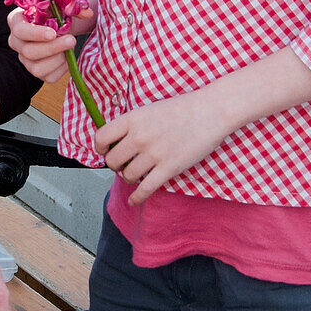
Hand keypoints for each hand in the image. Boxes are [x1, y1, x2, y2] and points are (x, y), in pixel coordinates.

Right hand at [7, 8, 92, 84]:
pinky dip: (62, 69)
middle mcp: (16, 42)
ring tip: (69, 47)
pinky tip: (67, 57)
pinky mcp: (37, 71)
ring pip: (36, 68)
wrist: (59, 26)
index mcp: (16, 21)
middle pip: (28, 52)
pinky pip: (48, 77)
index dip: (36, 34)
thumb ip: (72, 5)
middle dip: (53, 47)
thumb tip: (87, 13)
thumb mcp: (60, 4)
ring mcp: (25, 59)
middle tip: (71, 40)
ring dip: (57, 59)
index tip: (53, 33)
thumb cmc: (55, 12)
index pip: (20, 30)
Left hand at [95, 88, 230, 204]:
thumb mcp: (149, 109)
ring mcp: (154, 153)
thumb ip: (132, 124)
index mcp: (132, 119)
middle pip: (112, 160)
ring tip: (134, 174)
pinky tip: (134, 200)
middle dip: (115, 165)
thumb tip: (117, 141)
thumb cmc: (181, 109)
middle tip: (122, 164)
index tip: (105, 151)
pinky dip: (137, 197)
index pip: (101, 137)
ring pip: (127, 175)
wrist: (209, 112)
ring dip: (128, 178)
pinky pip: (145, 189)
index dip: (100, 147)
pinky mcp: (169, 168)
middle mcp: (139, 136)